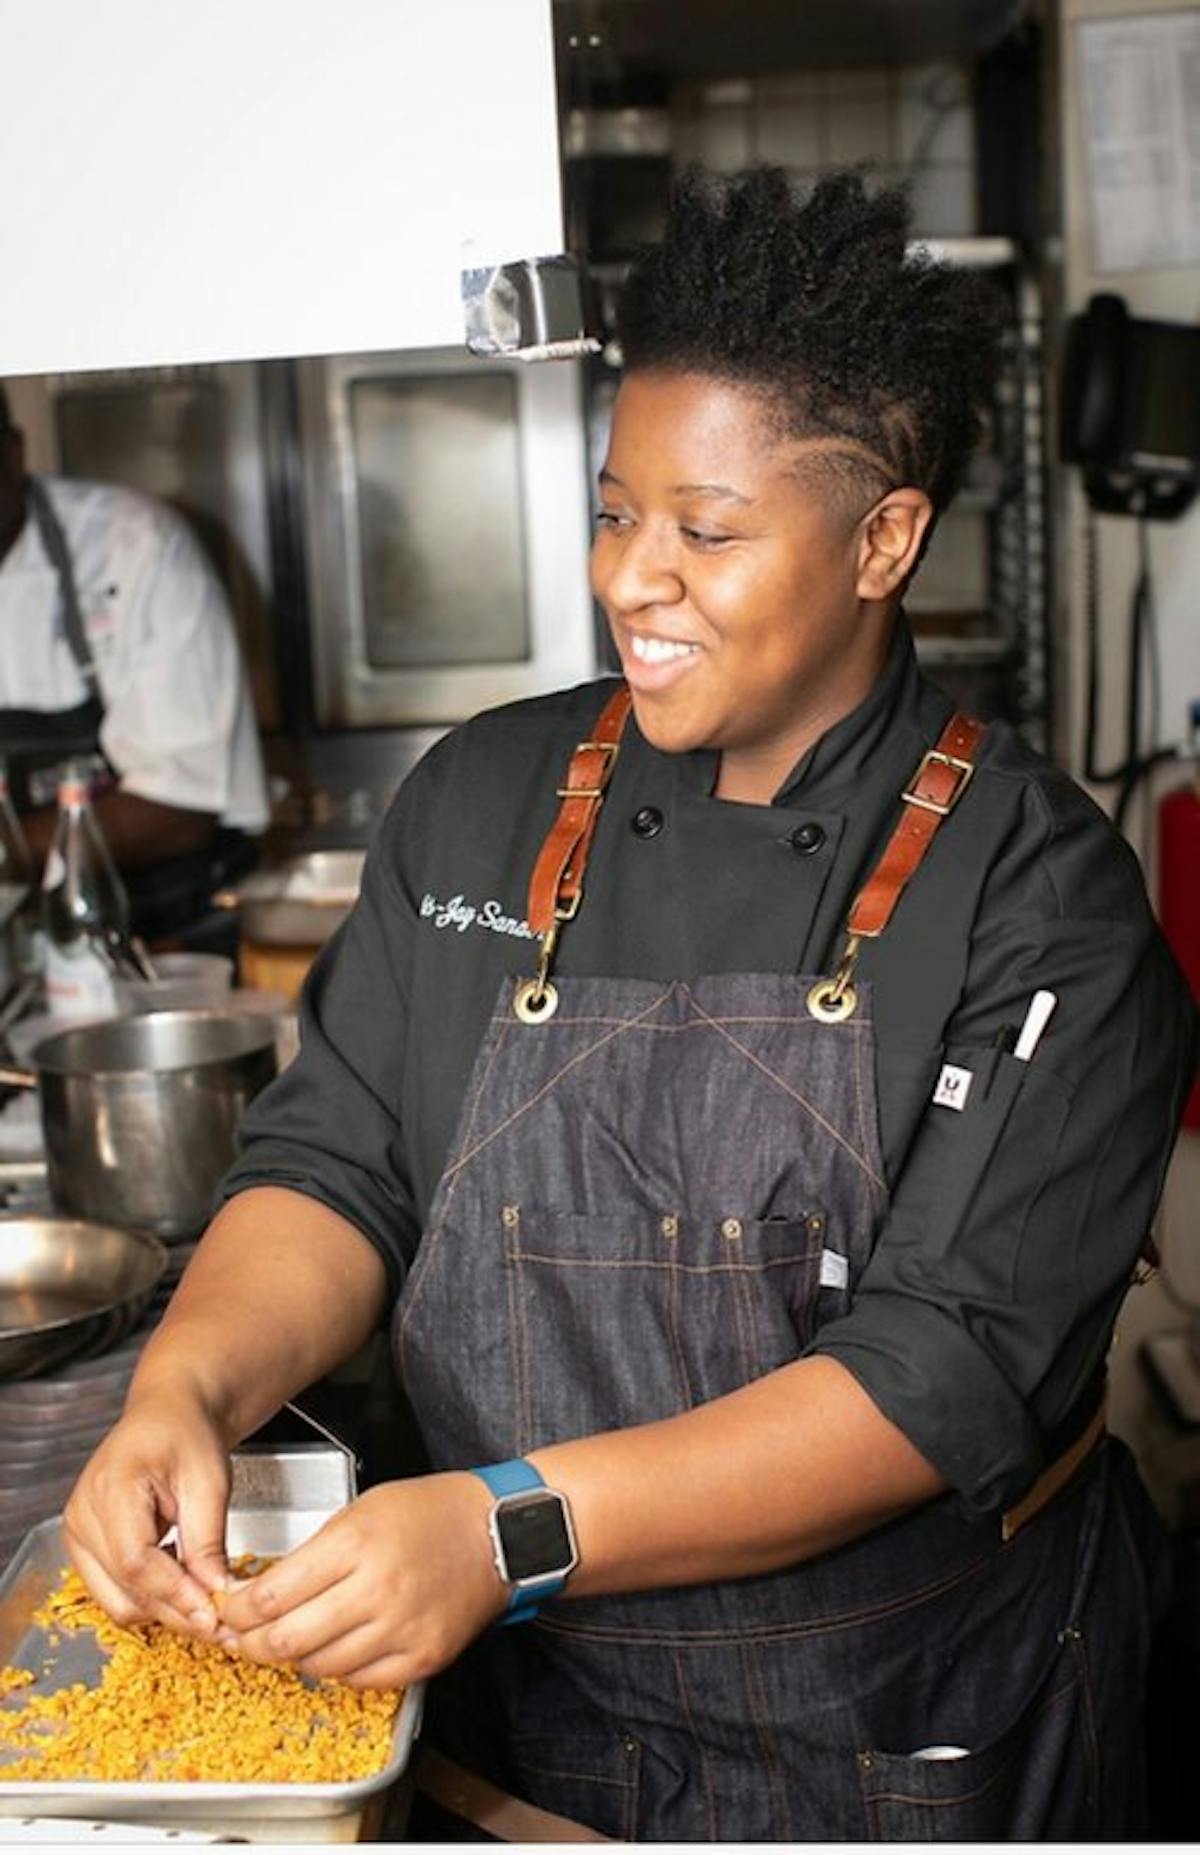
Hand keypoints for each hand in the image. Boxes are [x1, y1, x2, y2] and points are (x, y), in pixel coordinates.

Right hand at [62, 1386, 230, 1637]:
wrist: (167, 1417)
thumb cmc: (187, 1434)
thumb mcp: (209, 1480)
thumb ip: (208, 1540)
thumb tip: (214, 1593)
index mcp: (111, 1487)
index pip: (136, 1561)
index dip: (176, 1594)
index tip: (214, 1615)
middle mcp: (83, 1515)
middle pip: (125, 1590)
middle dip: (177, 1611)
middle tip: (222, 1622)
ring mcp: (78, 1534)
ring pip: (118, 1602)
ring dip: (164, 1609)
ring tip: (206, 1597)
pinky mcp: (85, 1549)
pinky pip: (115, 1592)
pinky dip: (151, 1597)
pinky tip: (183, 1581)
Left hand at [216, 1473, 504, 1689]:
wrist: (496, 1532)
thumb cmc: (428, 1512)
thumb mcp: (360, 1510)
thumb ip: (312, 1554)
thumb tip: (261, 1595)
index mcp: (355, 1543)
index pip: (272, 1595)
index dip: (238, 1611)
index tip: (228, 1611)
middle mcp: (377, 1591)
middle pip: (287, 1640)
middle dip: (252, 1643)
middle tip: (241, 1638)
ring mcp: (402, 1629)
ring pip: (319, 1667)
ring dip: (295, 1658)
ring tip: (291, 1640)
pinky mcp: (423, 1658)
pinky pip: (359, 1681)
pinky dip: (339, 1669)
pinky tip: (336, 1648)